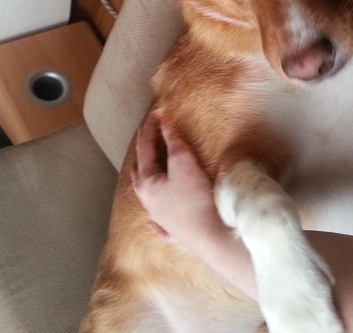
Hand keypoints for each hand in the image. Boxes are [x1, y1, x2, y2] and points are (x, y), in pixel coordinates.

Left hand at [130, 113, 229, 252]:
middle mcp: (149, 203)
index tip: (154, 115)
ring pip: (147, 198)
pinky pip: (160, 224)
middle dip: (144, 154)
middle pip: (142, 173)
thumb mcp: (183, 164)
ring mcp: (161, 220)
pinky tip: (153, 221)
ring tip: (141, 174)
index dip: (149, 131)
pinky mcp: (175, 234)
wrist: (211, 237)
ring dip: (145, 183)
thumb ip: (173, 143)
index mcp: (147, 184)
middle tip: (147, 137)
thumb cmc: (195, 199)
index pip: (145, 150)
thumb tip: (164, 123)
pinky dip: (155, 217)